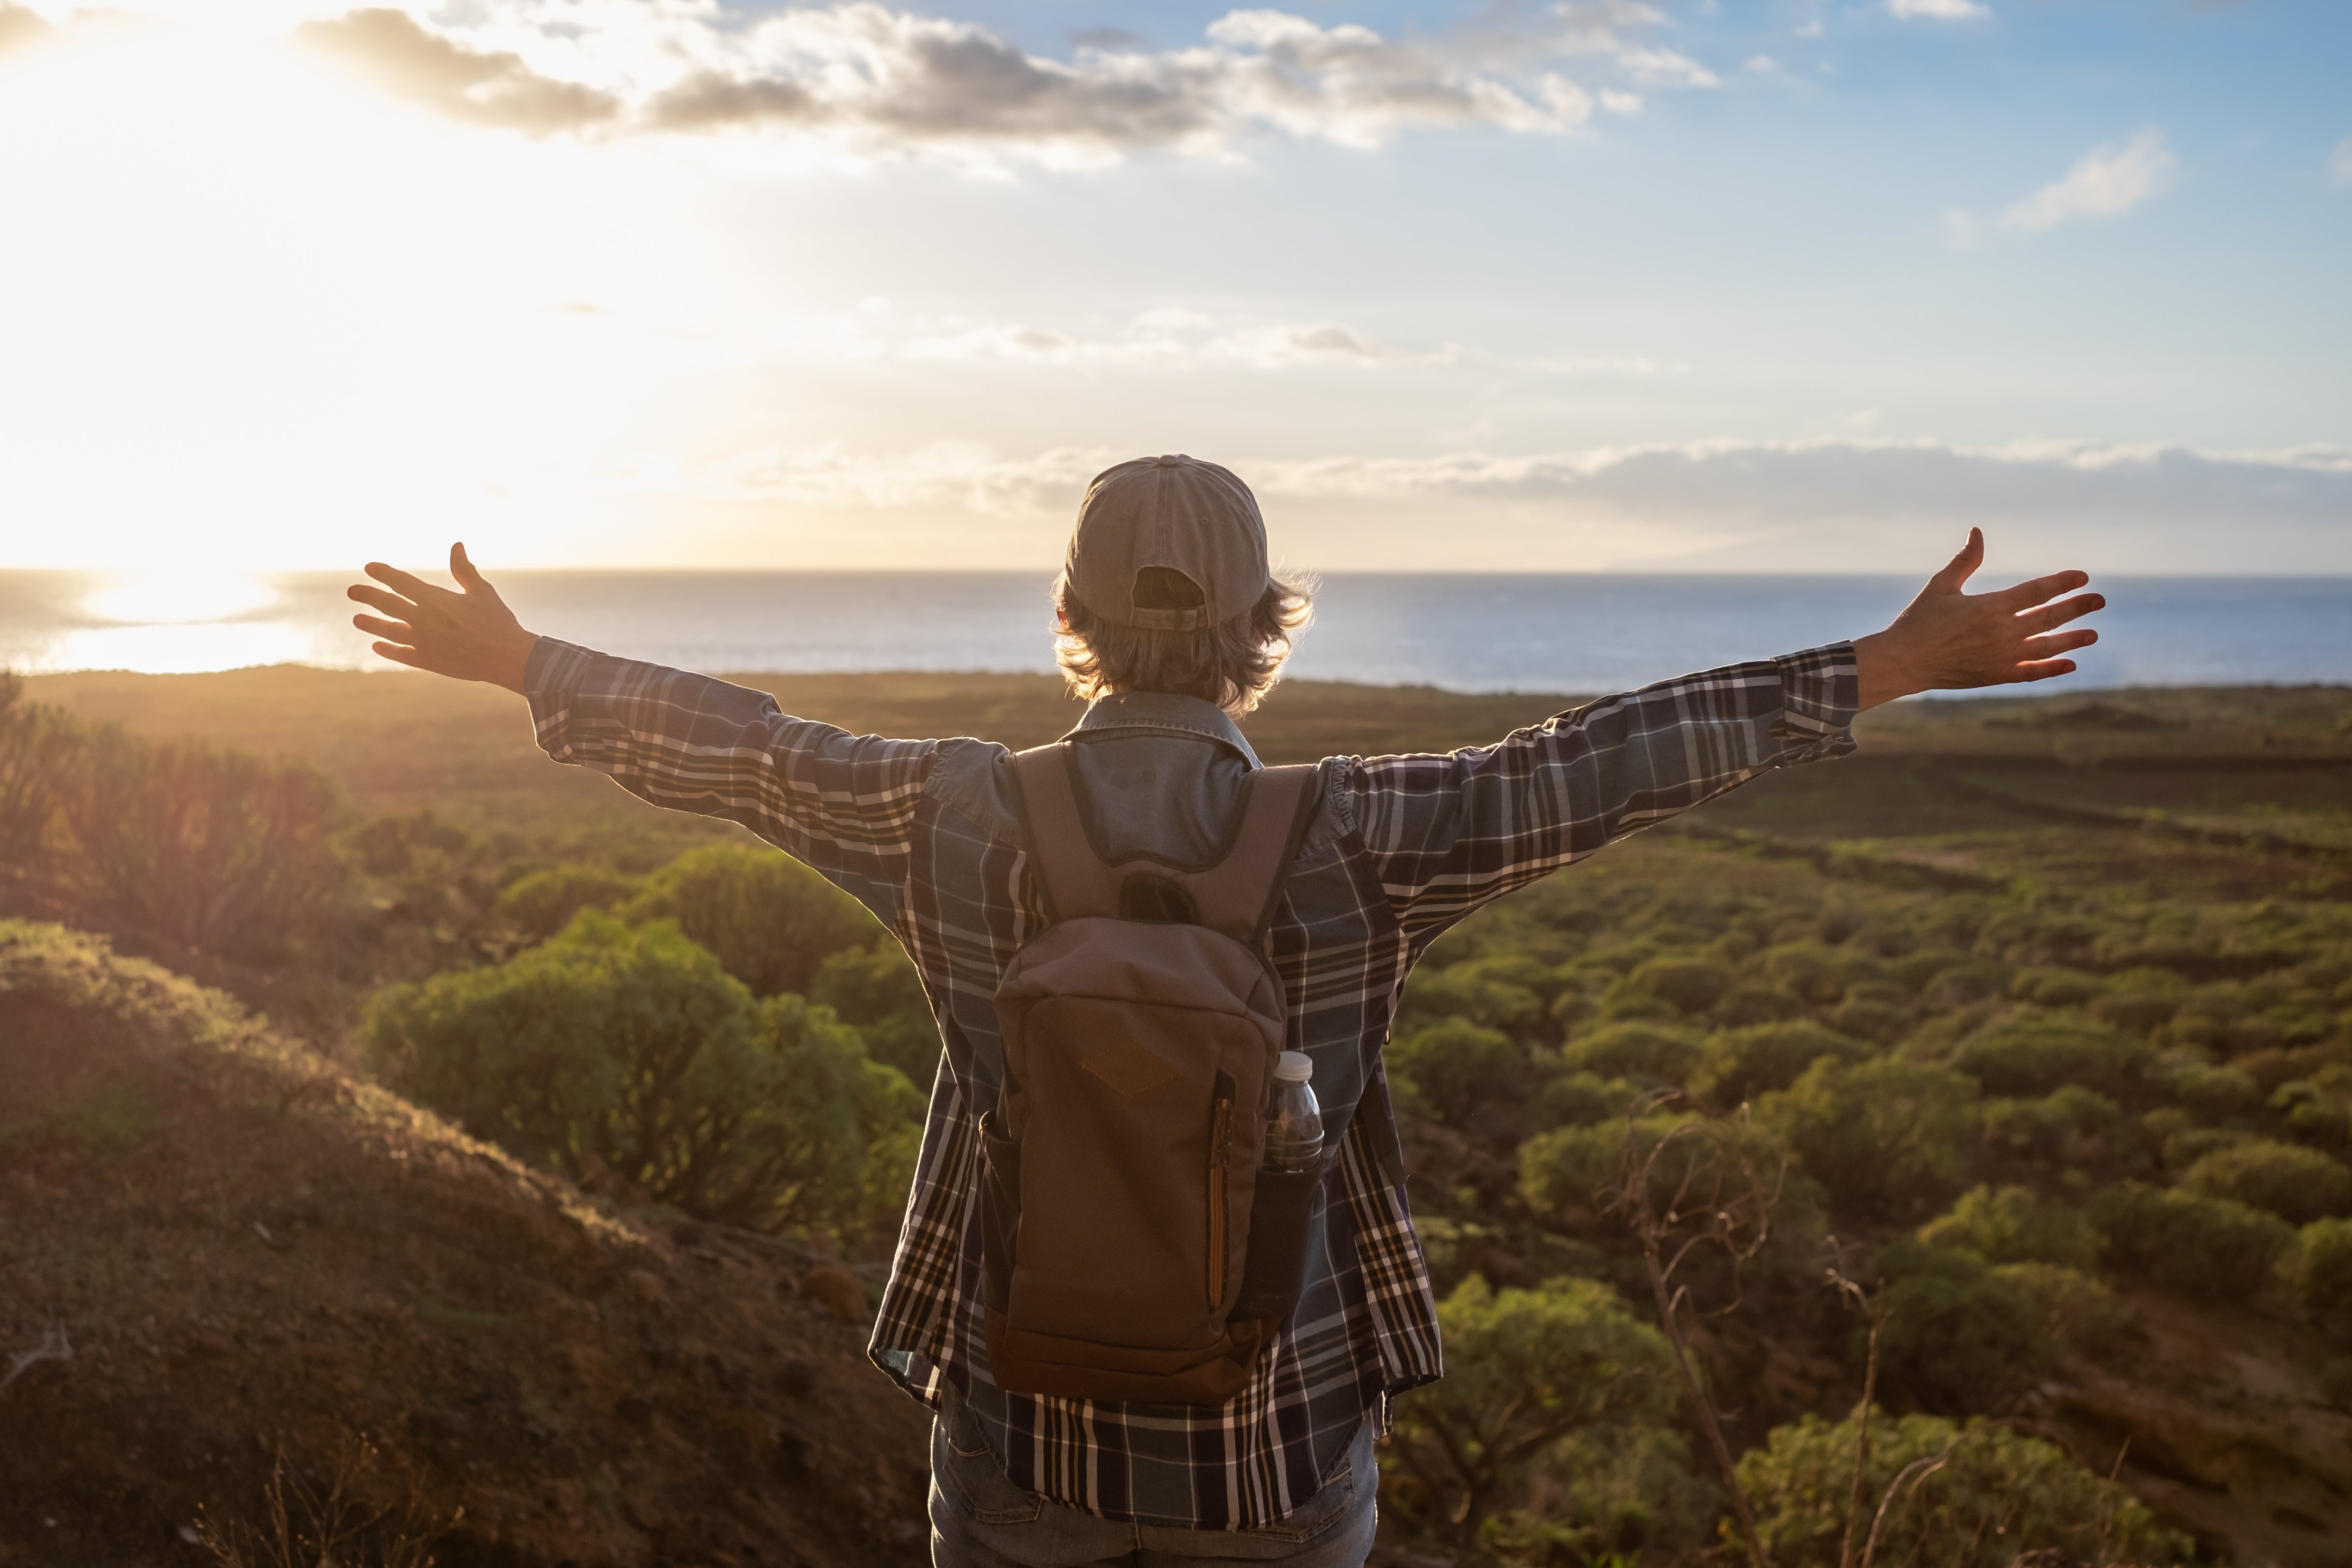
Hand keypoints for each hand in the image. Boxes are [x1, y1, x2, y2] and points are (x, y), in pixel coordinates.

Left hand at [347, 543, 536, 692]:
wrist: (506, 658)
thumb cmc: (497, 621)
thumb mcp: (482, 591)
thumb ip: (463, 569)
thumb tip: (456, 545)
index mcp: (435, 599)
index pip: (401, 582)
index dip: (383, 573)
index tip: (370, 567)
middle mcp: (423, 620)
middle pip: (387, 604)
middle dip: (368, 595)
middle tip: (351, 591)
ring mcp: (423, 642)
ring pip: (389, 630)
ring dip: (371, 624)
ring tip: (356, 620)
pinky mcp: (428, 661)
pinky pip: (402, 654)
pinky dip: (388, 650)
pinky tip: (378, 646)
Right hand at [1852, 528, 2102, 710]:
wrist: (1903, 662)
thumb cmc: (1918, 621)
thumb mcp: (1941, 585)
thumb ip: (1965, 560)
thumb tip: (1978, 532)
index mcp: (1990, 606)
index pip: (2036, 591)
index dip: (2061, 582)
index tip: (2082, 577)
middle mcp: (2001, 632)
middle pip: (2049, 617)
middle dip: (2077, 607)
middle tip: (2100, 601)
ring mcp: (2001, 656)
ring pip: (2046, 646)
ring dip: (2072, 640)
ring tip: (2093, 635)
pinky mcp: (1996, 675)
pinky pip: (2031, 673)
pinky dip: (2052, 669)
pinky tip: (2070, 664)